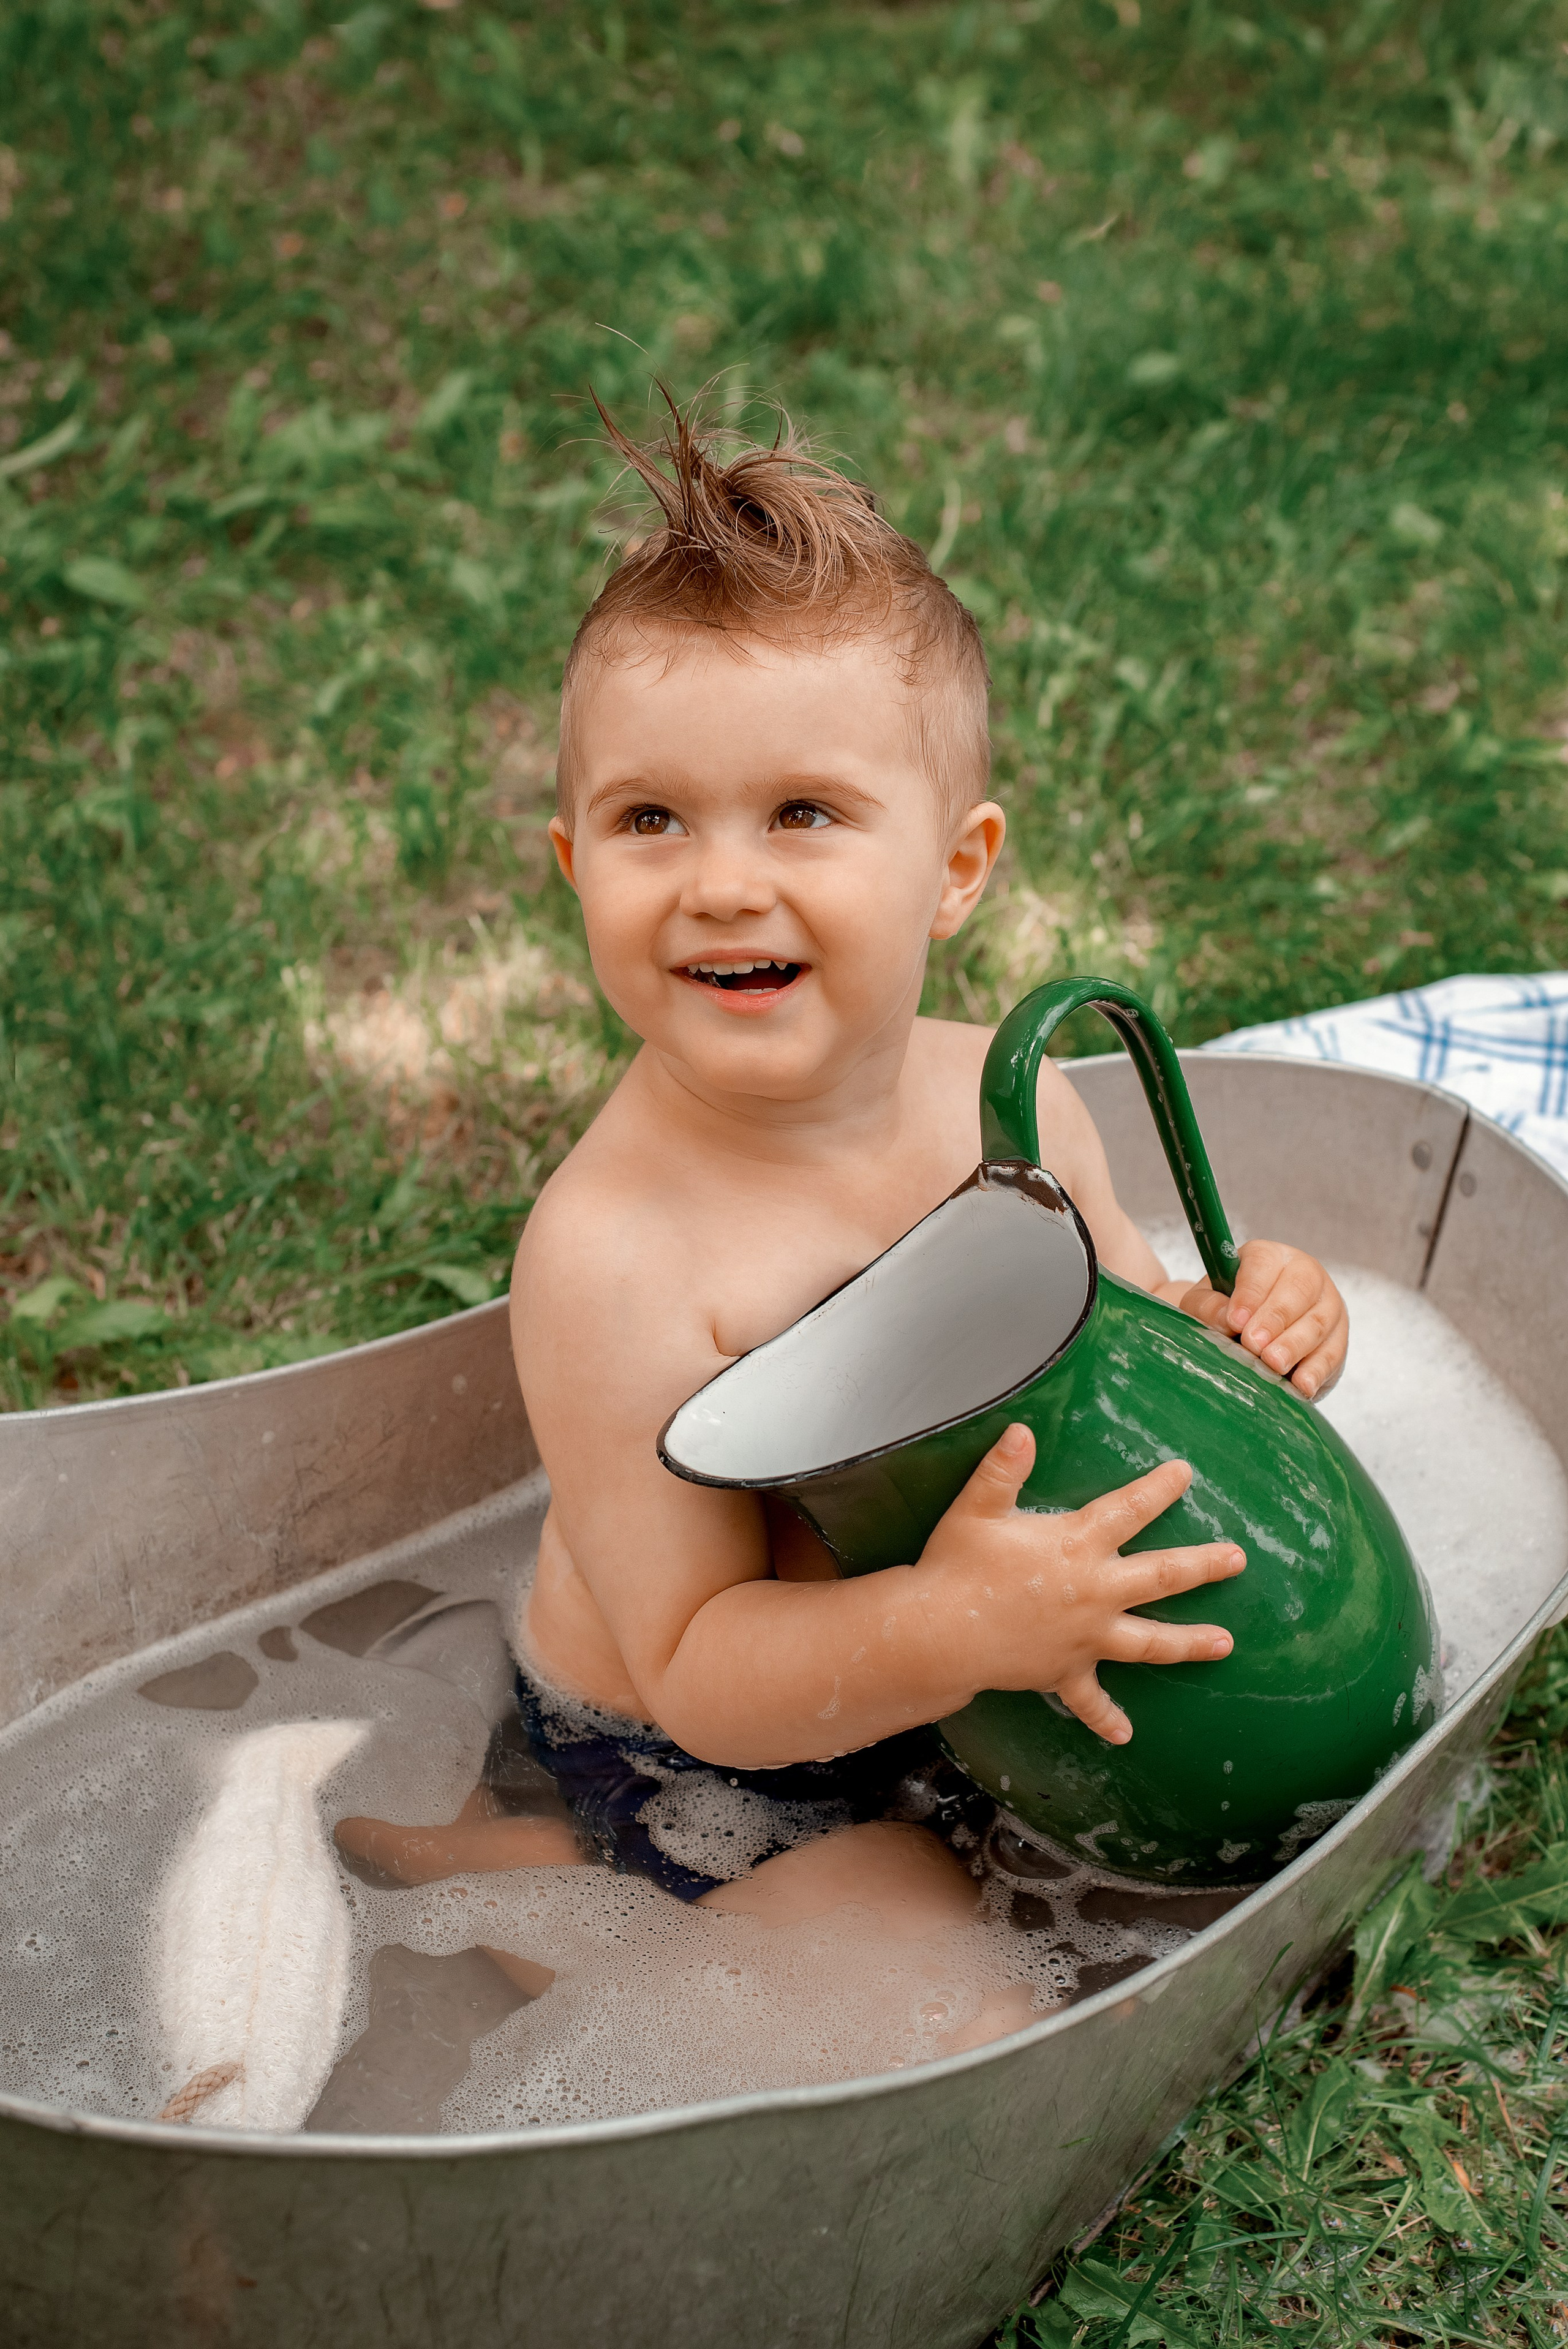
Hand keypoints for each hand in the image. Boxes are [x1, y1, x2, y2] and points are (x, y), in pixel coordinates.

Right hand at [920, 1432, 1244, 1744]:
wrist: (939, 1633)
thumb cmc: (957, 1567)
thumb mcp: (977, 1508)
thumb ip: (1003, 1468)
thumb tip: (1022, 1430)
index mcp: (1077, 1545)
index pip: (1129, 1509)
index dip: (1159, 1489)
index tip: (1186, 1473)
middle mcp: (1095, 1592)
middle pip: (1162, 1577)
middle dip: (1203, 1566)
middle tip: (1238, 1559)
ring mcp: (1085, 1638)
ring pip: (1149, 1642)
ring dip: (1189, 1642)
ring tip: (1225, 1644)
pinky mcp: (1064, 1672)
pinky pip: (1090, 1701)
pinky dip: (1107, 1719)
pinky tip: (1125, 1735)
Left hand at [1176, 1240, 1346, 1398]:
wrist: (1253, 1336)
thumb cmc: (1228, 1311)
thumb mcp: (1207, 1302)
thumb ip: (1209, 1306)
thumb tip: (1225, 1318)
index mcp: (1270, 1258)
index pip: (1263, 1263)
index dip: (1250, 1292)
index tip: (1235, 1320)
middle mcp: (1306, 1274)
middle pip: (1299, 1289)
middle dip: (1275, 1319)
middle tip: (1253, 1345)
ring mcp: (1328, 1306)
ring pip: (1318, 1322)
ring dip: (1295, 1345)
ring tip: (1273, 1364)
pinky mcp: (1338, 1338)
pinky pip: (1332, 1353)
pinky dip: (1316, 1370)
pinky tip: (1300, 1385)